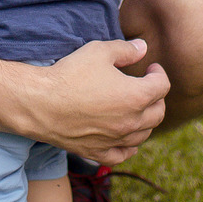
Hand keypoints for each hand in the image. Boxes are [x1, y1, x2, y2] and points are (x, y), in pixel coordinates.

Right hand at [26, 38, 167, 163]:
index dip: (159, 74)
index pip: (162, 86)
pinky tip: (127, 139)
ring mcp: (116, 140)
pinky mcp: (99, 152)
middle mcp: (132, 122)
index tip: (150, 68)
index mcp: (137, 96)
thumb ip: (125, 50)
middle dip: (157, 98)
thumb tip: (142, 47)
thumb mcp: (99, 51)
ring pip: (144, 134)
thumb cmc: (70, 75)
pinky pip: (123, 154)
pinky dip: (129, 147)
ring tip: (137, 109)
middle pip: (158, 113)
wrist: (40, 104)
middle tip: (146, 87)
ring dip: (146, 121)